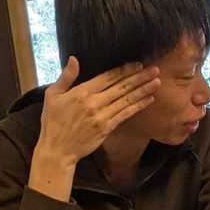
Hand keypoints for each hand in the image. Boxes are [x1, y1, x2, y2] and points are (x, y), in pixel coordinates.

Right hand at [38, 57, 158, 162]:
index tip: (138, 64)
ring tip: (156, 82)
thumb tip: (74, 59)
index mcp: (82, 92)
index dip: (124, 70)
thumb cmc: (53, 122)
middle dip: (140, 78)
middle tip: (155, 70)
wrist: (58, 150)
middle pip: (121, 87)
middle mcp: (94, 103)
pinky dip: (138, 106)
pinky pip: (125, 114)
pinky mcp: (107, 128)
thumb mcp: (52, 96)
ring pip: (126, 100)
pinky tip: (149, 99)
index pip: (108, 77)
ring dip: (143, 90)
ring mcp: (102, 116)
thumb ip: (66, 77)